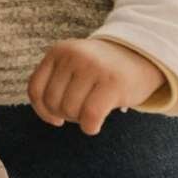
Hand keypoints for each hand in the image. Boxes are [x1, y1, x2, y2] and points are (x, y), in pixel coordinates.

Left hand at [29, 37, 162, 134]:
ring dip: (79, 120)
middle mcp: (74, 55)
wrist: (141, 56)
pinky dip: (90, 127)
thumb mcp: (72, 66)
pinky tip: (96, 124)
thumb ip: (55, 84)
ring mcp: (93, 67)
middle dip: (66, 115)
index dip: (43, 111)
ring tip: (91, 112)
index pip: (35, 89)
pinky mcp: (113, 83)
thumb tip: (50, 116)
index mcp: (59, 51)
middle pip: (53, 102)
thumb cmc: (101, 70)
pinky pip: (90, 116)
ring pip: (70, 110)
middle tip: (82, 111)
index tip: (57, 118)